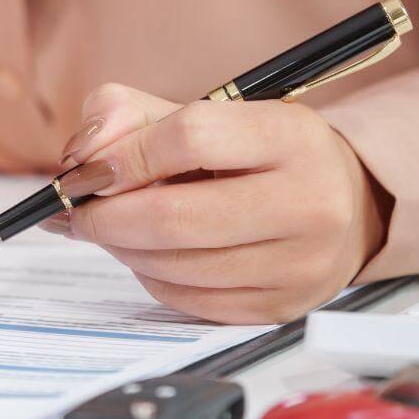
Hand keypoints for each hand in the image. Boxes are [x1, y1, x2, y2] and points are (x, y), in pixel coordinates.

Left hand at [42, 84, 388, 323]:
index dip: (124, 155)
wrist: (342, 204)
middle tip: (76, 210)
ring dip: (121, 248)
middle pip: (175, 217)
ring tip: (108, 227)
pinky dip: (150, 276)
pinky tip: (148, 254)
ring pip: (175, 265)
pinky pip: (188, 300)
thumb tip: (81, 158)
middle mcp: (309, 202)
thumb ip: (128, 115)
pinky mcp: (282, 307)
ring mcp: (300, 264)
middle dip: (106, 216)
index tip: (88, 169)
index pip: (190, 139)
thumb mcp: (203, 110)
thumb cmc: (253, 153)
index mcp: (291, 137)